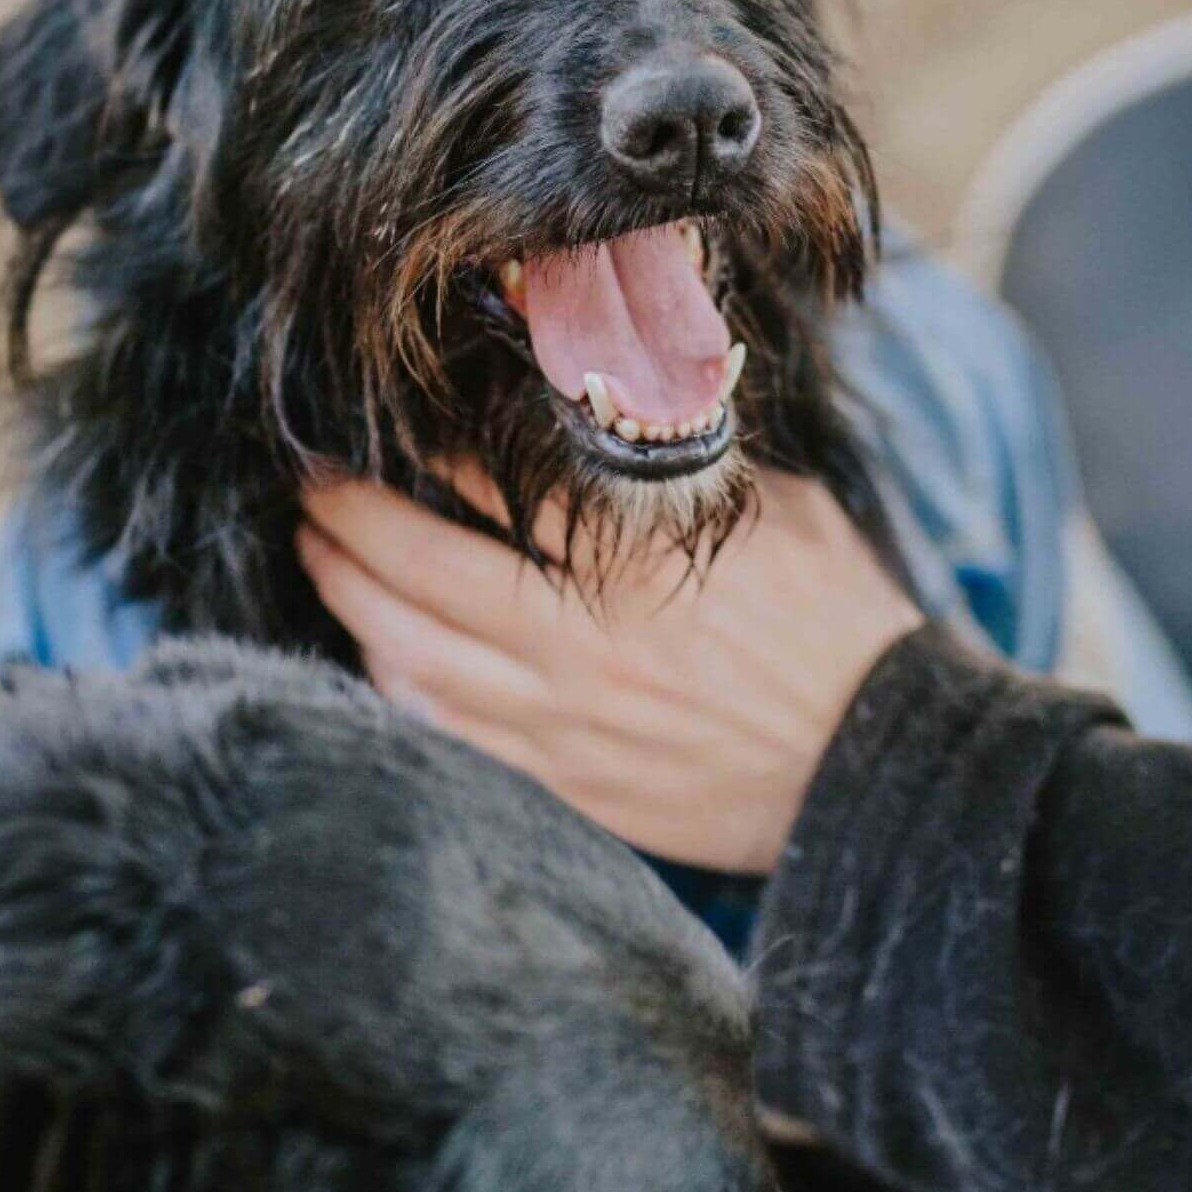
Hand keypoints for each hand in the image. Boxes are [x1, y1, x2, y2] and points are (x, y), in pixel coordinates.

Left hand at [297, 466, 920, 872]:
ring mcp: (566, 722)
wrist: (880, 766)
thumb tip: (623, 405)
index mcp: (637, 559)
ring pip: (412, 654)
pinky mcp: (568, 786)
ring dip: (347, 597)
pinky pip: (447, 736)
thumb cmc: (836, 626)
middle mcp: (584, 640)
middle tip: (311, 485)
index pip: (494, 484)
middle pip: (420, 565)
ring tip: (317, 556)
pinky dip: (394, 689)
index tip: (392, 422)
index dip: (427, 447)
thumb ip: (691, 466)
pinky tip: (371, 656)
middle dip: (347, 516)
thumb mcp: (781, 511)